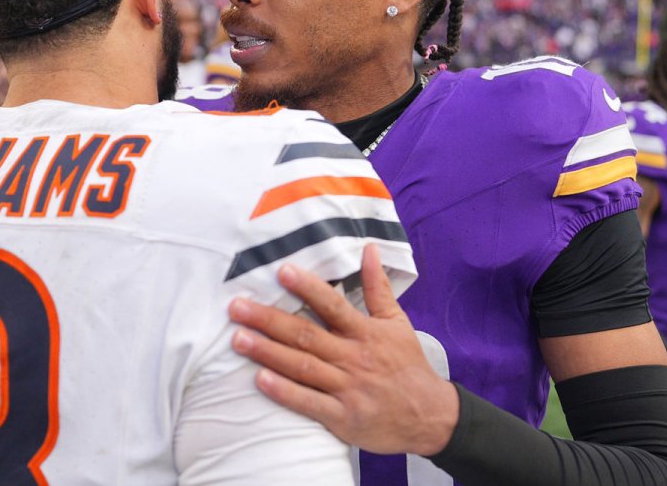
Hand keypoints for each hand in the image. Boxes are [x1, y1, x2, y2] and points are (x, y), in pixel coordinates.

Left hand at [228, 244, 458, 455]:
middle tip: (236, 308)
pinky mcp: (342, 418)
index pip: (333, 305)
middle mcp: (354, 359)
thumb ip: (377, 287)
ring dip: (268, 353)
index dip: (307, 288)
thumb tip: (369, 249)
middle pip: (306, 336)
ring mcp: (347, 389)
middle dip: (269, 320)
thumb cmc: (407, 365)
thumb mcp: (397, 323)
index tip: (281, 271)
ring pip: (302, 368)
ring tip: (238, 339)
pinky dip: (284, 392)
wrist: (430, 417)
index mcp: (366, 333)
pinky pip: (308, 403)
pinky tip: (260, 379)